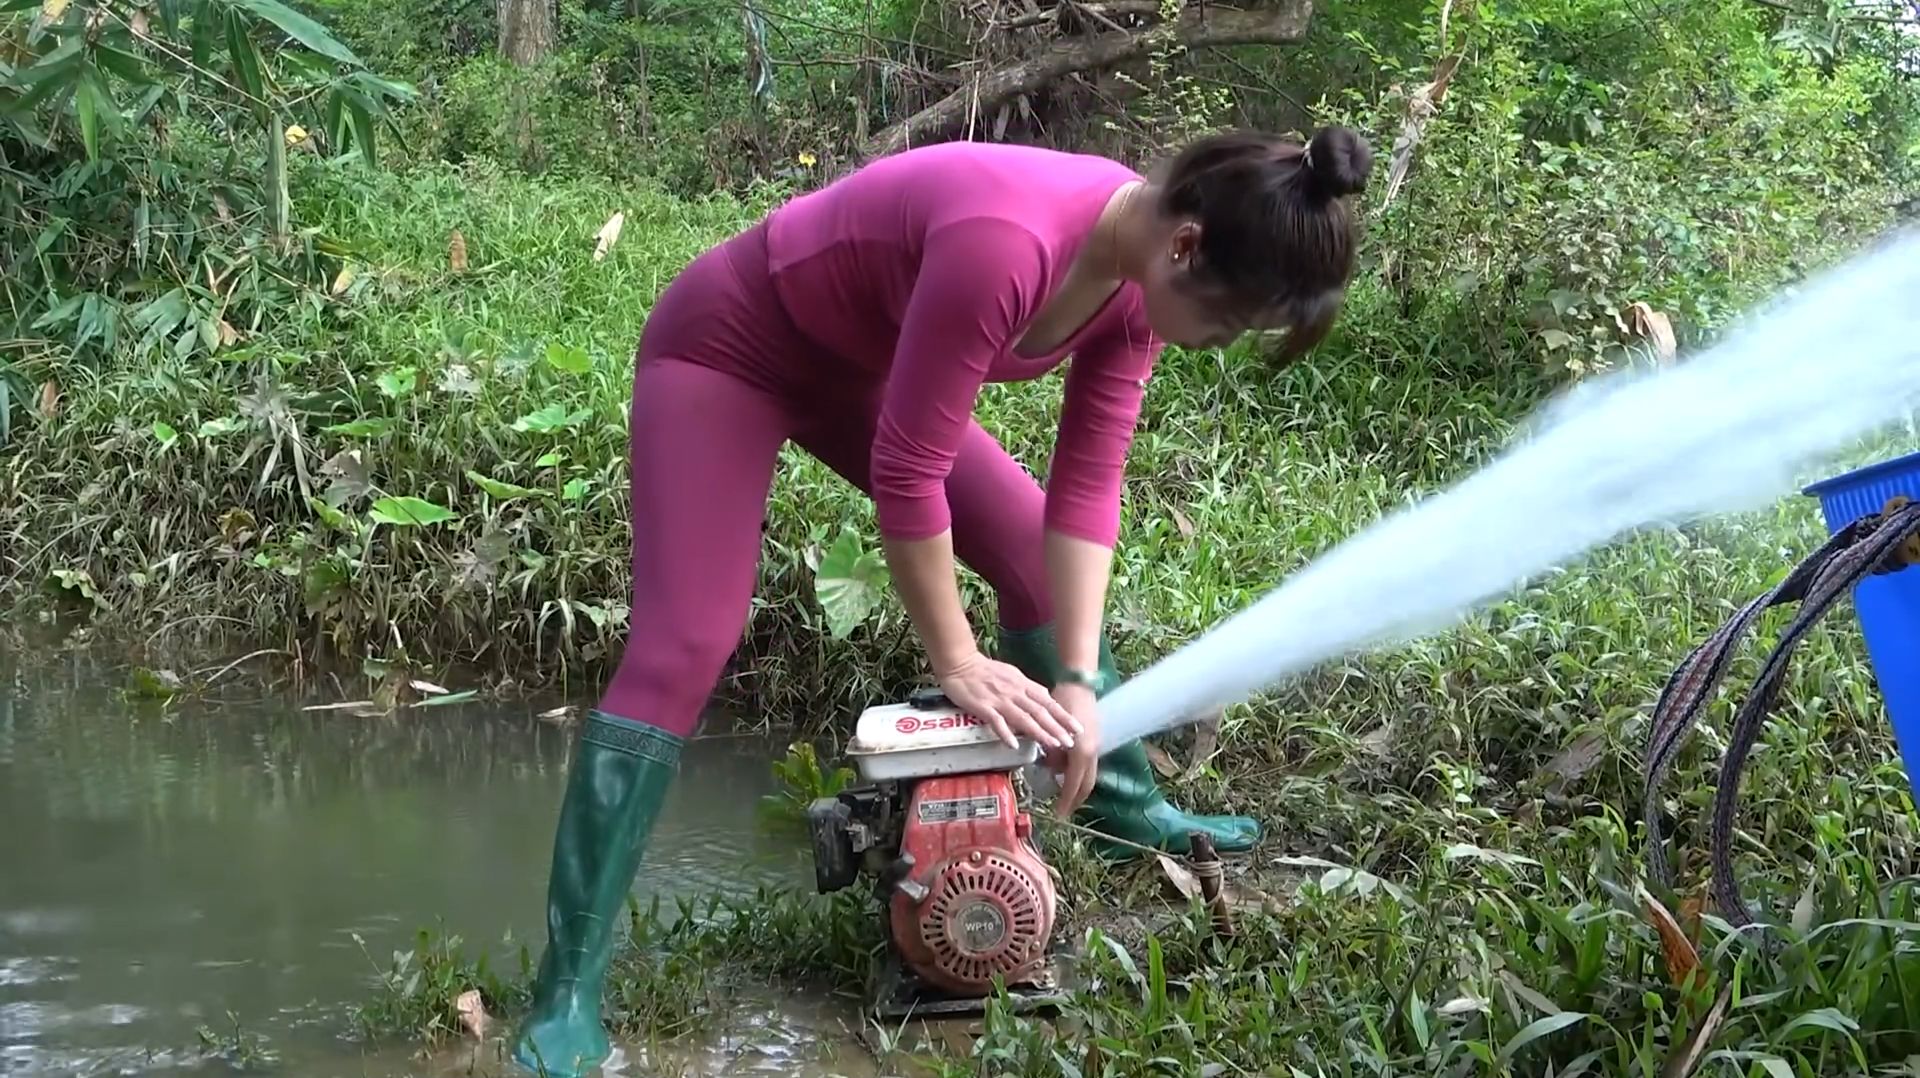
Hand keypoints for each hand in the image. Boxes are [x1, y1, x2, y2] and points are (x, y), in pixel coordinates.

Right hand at [936, 651, 1080, 751]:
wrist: (960, 663)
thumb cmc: (984, 670)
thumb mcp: (1011, 675)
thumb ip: (1026, 688)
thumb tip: (1043, 698)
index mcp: (1022, 684)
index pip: (1047, 701)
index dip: (1063, 715)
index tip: (1076, 728)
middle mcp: (1015, 692)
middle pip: (1040, 711)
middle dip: (1057, 727)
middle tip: (1070, 742)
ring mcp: (999, 700)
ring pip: (1023, 718)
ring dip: (1039, 732)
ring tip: (1052, 744)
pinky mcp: (983, 707)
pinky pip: (996, 721)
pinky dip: (1005, 733)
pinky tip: (1013, 745)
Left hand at [1045, 681, 1101, 814]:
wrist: (1080, 683)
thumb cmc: (1064, 702)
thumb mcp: (1052, 728)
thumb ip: (1052, 751)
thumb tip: (1051, 768)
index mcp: (1082, 751)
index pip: (1073, 784)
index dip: (1066, 800)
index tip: (1058, 814)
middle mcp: (1092, 752)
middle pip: (1086, 784)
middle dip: (1075, 799)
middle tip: (1063, 811)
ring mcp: (1096, 745)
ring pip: (1089, 775)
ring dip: (1077, 787)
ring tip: (1064, 796)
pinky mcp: (1095, 740)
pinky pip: (1088, 764)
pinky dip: (1079, 774)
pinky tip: (1067, 774)